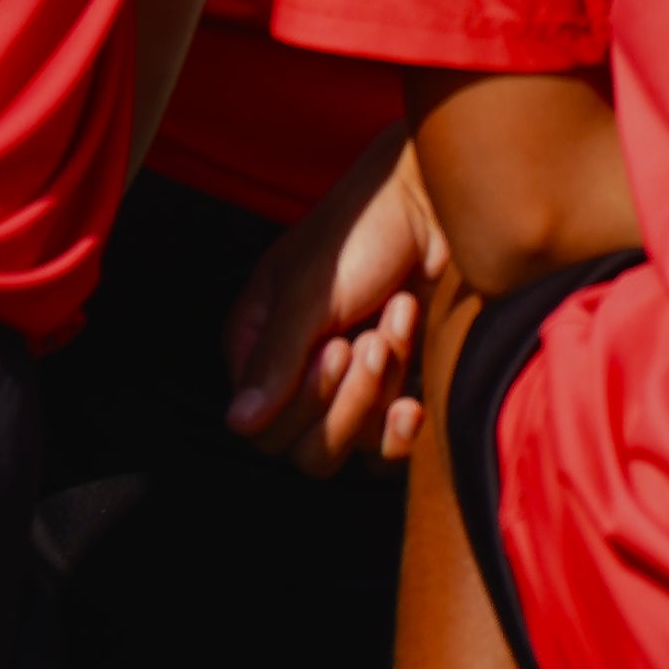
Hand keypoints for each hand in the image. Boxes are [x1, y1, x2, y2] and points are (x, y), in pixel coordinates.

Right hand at [225, 133, 451, 476]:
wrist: (432, 216)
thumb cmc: (361, 235)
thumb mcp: (310, 293)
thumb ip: (275, 359)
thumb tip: (236, 423)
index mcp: (255, 342)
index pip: (262, 427)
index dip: (301, 404)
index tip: (334, 345)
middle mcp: (293, 374)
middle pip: (306, 450)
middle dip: (346, 401)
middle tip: (369, 341)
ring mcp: (343, 390)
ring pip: (350, 448)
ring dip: (379, 390)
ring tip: (396, 325)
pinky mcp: (387, 398)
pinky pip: (386, 452)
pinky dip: (402, 427)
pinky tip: (415, 399)